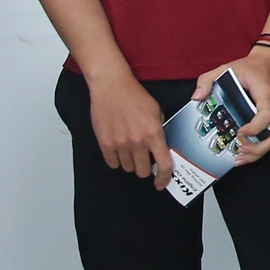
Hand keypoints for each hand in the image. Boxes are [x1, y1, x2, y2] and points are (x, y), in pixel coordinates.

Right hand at [87, 71, 173, 190]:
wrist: (111, 86)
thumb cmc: (134, 95)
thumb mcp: (156, 111)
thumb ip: (159, 131)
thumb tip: (160, 148)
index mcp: (154, 134)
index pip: (163, 165)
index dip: (164, 178)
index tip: (161, 183)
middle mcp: (137, 142)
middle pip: (142, 171)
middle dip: (145, 168)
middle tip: (144, 159)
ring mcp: (120, 144)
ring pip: (127, 168)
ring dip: (131, 162)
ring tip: (130, 148)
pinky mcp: (105, 143)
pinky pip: (112, 163)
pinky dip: (116, 160)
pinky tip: (119, 149)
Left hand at [195, 47, 269, 164]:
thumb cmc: (251, 66)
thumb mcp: (227, 67)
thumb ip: (208, 79)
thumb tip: (197, 97)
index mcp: (265, 93)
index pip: (265, 115)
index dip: (254, 128)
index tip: (239, 132)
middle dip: (258, 148)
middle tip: (239, 151)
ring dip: (260, 151)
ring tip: (241, 157)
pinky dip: (260, 146)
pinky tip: (245, 151)